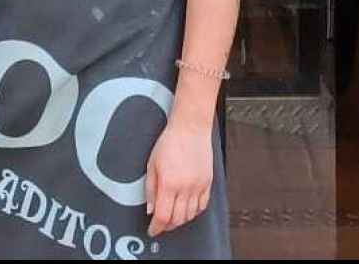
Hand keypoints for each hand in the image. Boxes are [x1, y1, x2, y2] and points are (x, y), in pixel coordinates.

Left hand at [145, 122, 212, 237]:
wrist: (190, 128)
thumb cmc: (170, 142)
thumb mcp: (151, 165)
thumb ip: (150, 189)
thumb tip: (151, 208)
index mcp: (169, 183)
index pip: (162, 216)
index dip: (156, 228)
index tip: (152, 230)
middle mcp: (185, 187)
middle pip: (177, 219)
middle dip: (167, 226)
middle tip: (161, 225)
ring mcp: (199, 186)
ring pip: (190, 215)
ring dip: (180, 220)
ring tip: (172, 217)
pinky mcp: (208, 183)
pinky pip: (203, 206)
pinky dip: (194, 212)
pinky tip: (187, 210)